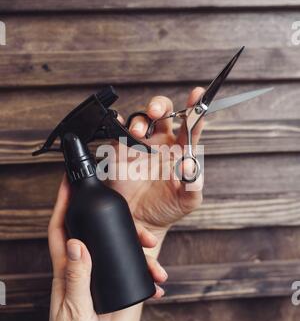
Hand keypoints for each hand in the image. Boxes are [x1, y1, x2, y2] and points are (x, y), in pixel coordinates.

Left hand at [4, 176, 167, 320]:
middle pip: (98, 234)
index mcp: (64, 267)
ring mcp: (95, 276)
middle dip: (124, 227)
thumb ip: (76, 278)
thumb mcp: (74, 308)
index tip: (71, 181)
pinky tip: (156, 284)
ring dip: (141, 255)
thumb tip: (77, 243)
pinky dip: (144, 275)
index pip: (61, 227)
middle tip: (148, 234)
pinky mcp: (108, 288)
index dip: (64, 202)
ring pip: (119, 252)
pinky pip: (128, 273)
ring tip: (159, 269)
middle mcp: (80, 266)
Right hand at [106, 87, 204, 244]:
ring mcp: (140, 146)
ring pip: (140, 121)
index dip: (195, 110)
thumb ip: (194, 183)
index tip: (198, 97)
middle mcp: (161, 143)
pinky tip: (118, 124)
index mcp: (180, 150)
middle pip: (162, 113)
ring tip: (139, 132)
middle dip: (160, 106)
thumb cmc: (167, 208)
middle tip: (156, 111)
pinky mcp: (121, 152)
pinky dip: (116, 124)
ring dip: (140, 121)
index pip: (190, 126)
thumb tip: (190, 165)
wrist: (142, 224)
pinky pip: (117, 132)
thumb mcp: (188, 200)